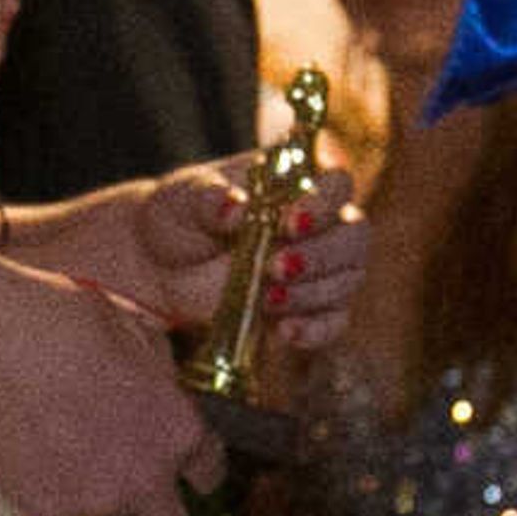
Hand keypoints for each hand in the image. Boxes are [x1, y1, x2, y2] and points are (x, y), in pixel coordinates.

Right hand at [0, 272, 222, 515]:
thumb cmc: (62, 326)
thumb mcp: (137, 334)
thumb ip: (161, 378)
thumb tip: (162, 388)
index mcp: (177, 431)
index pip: (211, 475)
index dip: (197, 469)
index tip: (183, 466)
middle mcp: (146, 477)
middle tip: (147, 513)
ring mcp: (94, 500)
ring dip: (108, 512)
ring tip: (81, 469)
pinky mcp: (46, 509)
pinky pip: (62, 514)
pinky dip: (54, 492)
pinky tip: (38, 450)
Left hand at [131, 159, 367, 349]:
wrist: (161, 263)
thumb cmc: (181, 213)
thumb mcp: (185, 196)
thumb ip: (210, 198)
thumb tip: (236, 207)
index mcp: (297, 183)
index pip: (336, 184)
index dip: (324, 204)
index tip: (291, 223)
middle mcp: (319, 224)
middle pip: (355, 236)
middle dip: (324, 254)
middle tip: (277, 267)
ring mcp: (317, 269)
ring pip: (348, 280)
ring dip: (313, 292)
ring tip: (267, 300)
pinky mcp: (306, 308)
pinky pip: (332, 323)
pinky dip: (315, 330)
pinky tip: (286, 332)